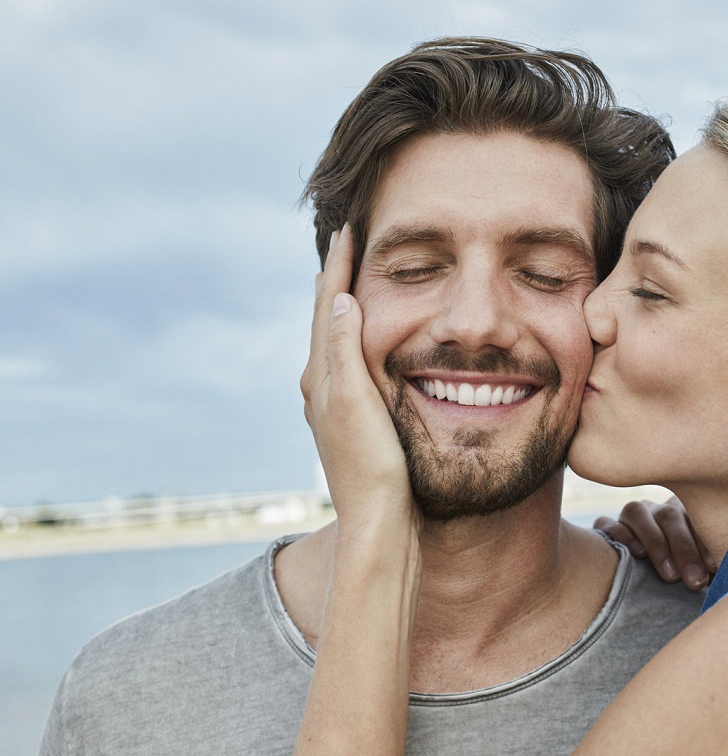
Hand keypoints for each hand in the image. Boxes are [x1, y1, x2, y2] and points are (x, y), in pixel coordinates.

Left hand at [300, 225, 417, 533]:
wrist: (378, 527)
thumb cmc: (371, 466)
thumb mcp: (357, 400)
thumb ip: (346, 348)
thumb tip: (340, 296)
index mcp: (320, 377)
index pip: (327, 306)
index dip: (339, 266)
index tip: (349, 228)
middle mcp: (321, 389)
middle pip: (325, 321)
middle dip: (336, 282)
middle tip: (348, 245)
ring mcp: (334, 409)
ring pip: (336, 343)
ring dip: (344, 310)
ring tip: (354, 284)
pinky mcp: (353, 425)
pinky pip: (351, 365)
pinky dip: (357, 340)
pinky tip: (368, 347)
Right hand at [594, 498, 715, 589]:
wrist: (643, 589)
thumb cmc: (687, 580)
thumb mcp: (704, 571)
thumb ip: (713, 567)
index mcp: (685, 513)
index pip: (694, 516)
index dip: (704, 542)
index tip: (714, 568)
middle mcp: (658, 511)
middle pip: (668, 515)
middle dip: (684, 549)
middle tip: (695, 581)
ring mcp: (631, 517)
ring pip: (637, 512)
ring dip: (655, 542)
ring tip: (669, 575)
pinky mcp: (605, 528)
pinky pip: (607, 524)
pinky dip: (621, 536)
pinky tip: (637, 556)